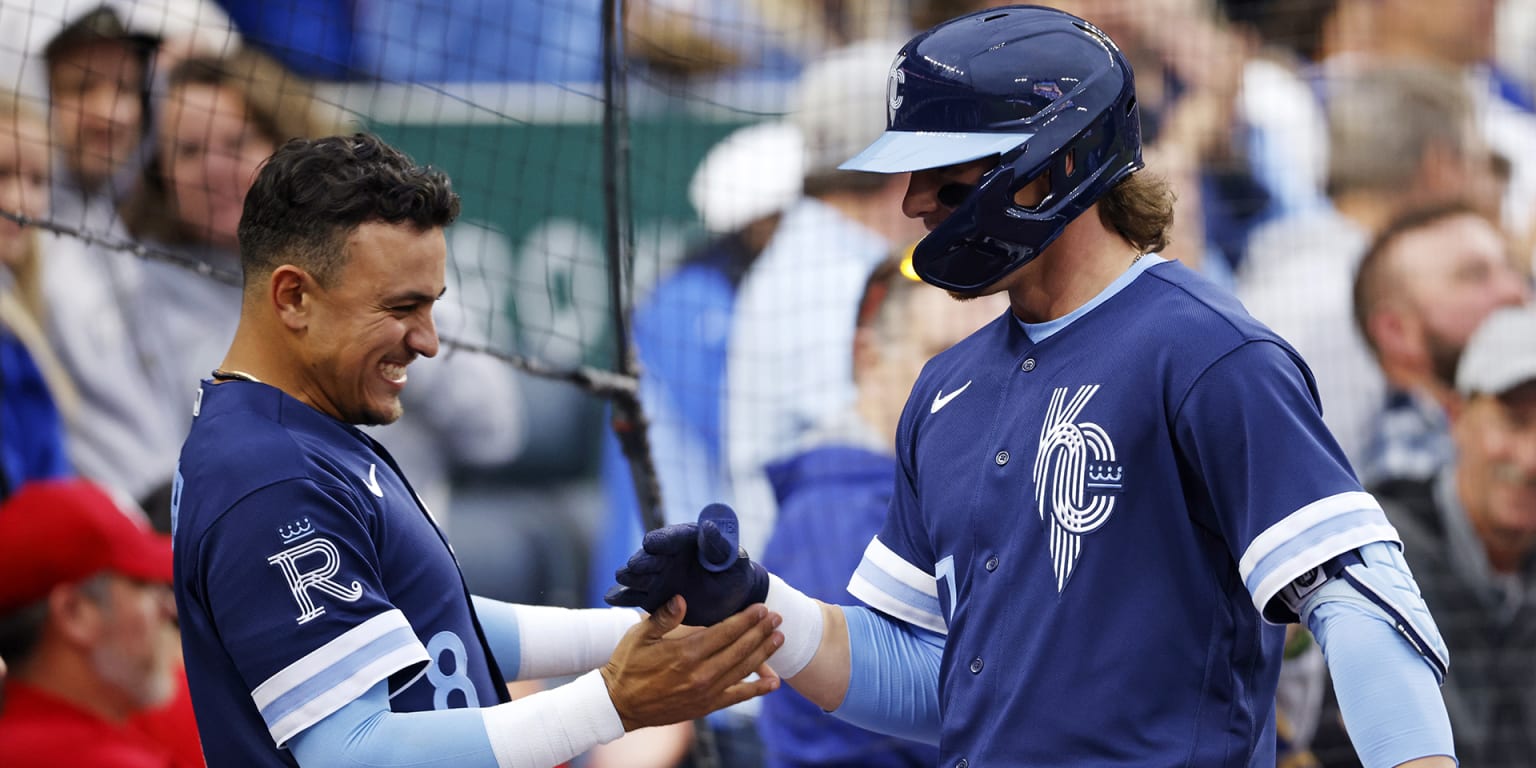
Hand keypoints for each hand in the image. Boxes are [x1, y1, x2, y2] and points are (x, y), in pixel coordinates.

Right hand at [601, 595, 781, 730]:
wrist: (619, 705)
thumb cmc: (627, 665)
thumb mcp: (639, 635)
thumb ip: (663, 617)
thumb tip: (681, 599)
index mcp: (686, 653)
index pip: (725, 632)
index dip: (746, 619)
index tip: (762, 607)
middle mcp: (700, 674)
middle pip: (740, 649)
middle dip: (761, 631)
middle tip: (778, 617)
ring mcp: (705, 692)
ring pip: (743, 670)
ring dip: (764, 653)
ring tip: (779, 638)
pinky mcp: (705, 707)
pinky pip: (737, 697)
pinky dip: (757, 689)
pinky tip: (773, 682)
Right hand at [605, 503, 770, 625]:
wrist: (728, 600)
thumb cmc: (734, 574)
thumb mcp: (734, 560)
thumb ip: (720, 546)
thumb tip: (709, 527)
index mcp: (687, 541)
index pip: (671, 537)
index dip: (661, 540)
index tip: (651, 543)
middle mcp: (667, 556)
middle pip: (649, 556)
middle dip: (643, 561)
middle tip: (635, 567)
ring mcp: (656, 576)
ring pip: (638, 575)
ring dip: (631, 577)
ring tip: (624, 579)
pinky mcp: (651, 596)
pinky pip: (633, 595)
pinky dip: (622, 596)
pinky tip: (611, 598)